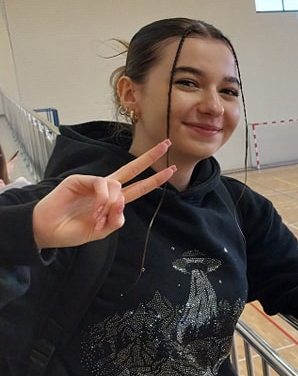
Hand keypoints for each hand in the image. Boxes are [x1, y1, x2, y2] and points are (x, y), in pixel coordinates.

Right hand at [32, 140, 175, 248]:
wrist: (46, 232)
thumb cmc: (71, 231)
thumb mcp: (101, 232)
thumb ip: (116, 220)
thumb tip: (123, 201)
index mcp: (113, 201)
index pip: (138, 187)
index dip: (155, 180)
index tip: (171, 169)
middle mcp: (106, 189)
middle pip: (132, 169)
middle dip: (150, 157)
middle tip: (167, 143)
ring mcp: (93, 183)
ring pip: (117, 185)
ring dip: (110, 204)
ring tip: (97, 218)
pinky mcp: (79, 180)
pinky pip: (101, 183)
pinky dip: (102, 198)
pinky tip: (95, 210)